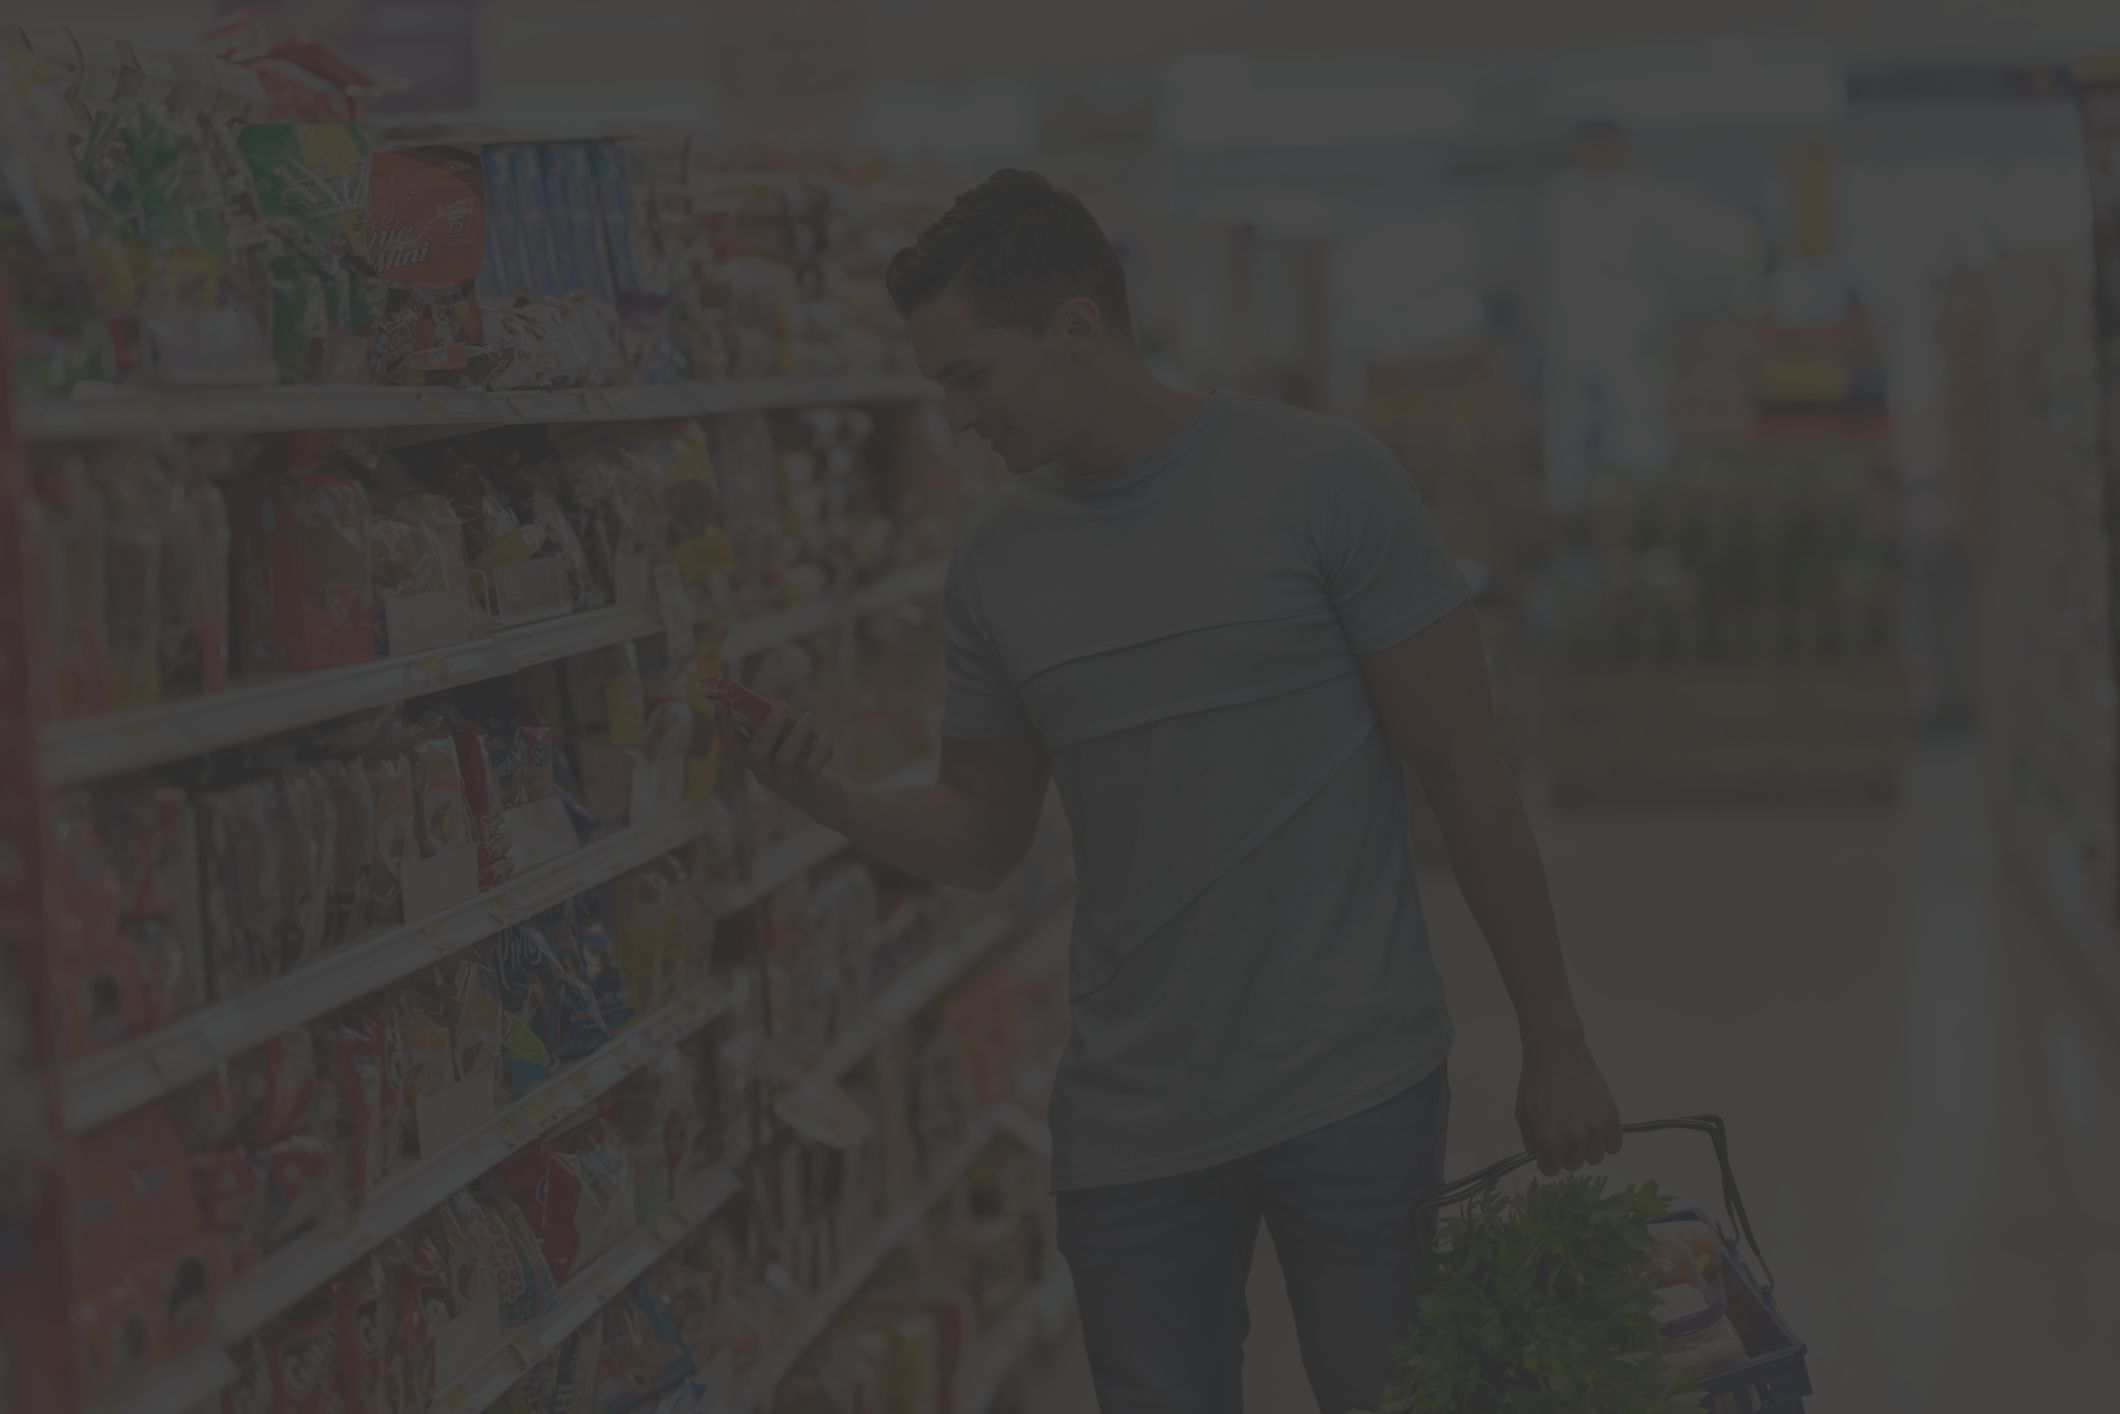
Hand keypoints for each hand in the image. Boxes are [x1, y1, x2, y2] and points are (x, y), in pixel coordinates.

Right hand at [717, 701, 839, 814]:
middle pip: (756, 752)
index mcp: (753, 759)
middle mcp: (763, 773)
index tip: (720, 702)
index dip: (722, 725)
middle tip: (783, 704)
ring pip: (783, 760)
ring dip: (797, 734)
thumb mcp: (783, 744)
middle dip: (768, 726)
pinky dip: (820, 749)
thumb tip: (774, 703)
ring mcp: (783, 783)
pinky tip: (827, 734)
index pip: (730, 744)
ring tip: (809, 716)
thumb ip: (776, 728)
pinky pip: (810, 768)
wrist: (823, 796)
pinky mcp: (805, 788)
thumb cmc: (799, 760)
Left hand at [1515, 1029, 1621, 1176]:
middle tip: (1563, 1132)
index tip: (1547, 1147)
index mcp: (1550, 1140)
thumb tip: (1540, 1154)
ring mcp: (1596, 1128)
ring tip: (1580, 1127)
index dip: (1547, 1159)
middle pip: (1573, 1164)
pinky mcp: (1611, 1116)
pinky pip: (1614, 1146)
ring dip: (1586, 1147)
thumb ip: (1530, 1139)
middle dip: (1565, 1152)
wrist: (1558, 1054)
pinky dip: (1606, 1140)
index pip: (1551, 1170)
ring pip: (1595, 1157)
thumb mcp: (1523, 1113)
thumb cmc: (1536, 1081)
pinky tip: (1596, 1127)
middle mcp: (1575, 1139)